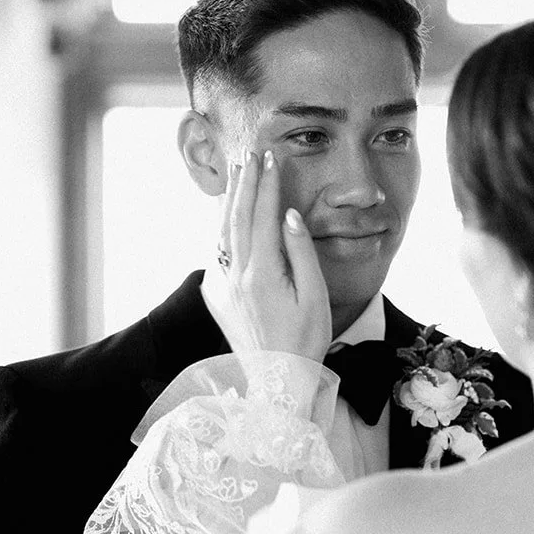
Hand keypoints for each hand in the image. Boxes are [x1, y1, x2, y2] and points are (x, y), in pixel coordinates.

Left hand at [215, 151, 331, 362]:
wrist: (278, 379)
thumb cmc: (305, 339)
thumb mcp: (314, 297)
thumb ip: (301, 253)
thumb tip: (289, 215)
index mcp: (262, 274)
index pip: (262, 217)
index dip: (267, 185)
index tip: (272, 159)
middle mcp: (238, 276)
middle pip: (237, 218)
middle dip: (246, 183)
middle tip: (252, 154)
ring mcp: (226, 285)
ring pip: (223, 231)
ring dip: (230, 199)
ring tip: (237, 173)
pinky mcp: (222, 294)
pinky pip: (219, 250)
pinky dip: (223, 225)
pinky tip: (227, 214)